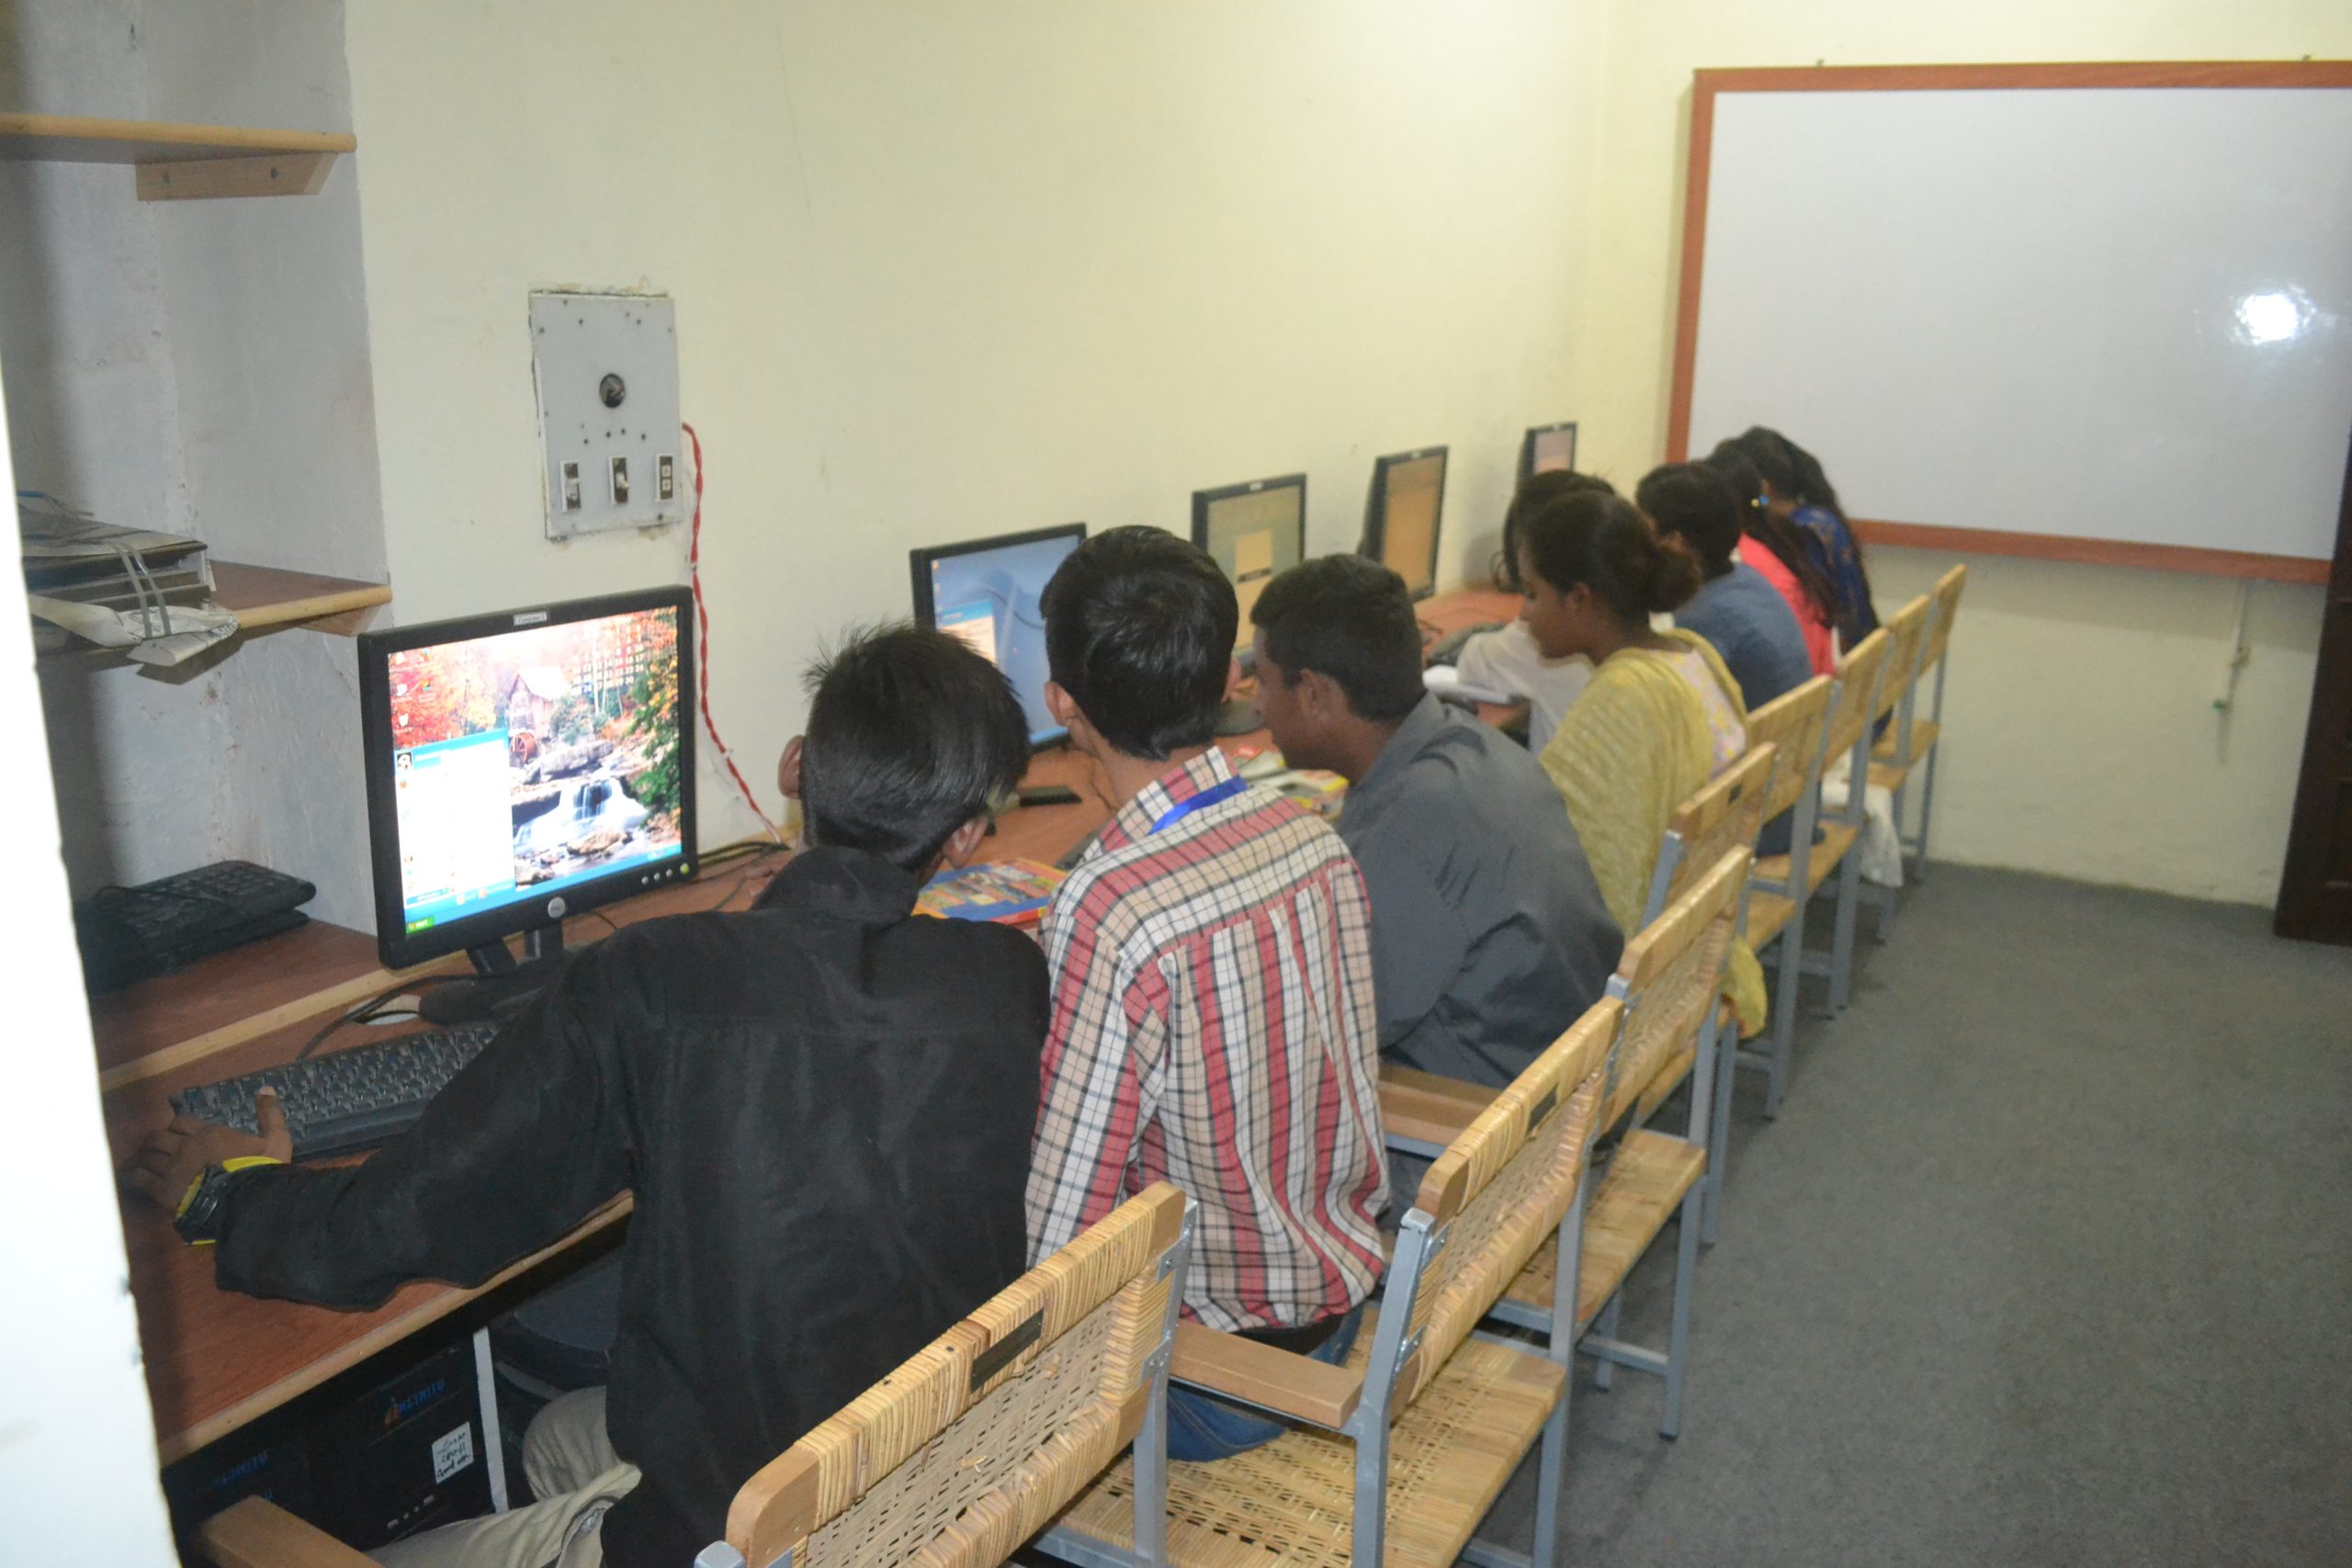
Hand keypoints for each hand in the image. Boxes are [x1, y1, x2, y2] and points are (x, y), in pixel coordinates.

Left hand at [128, 1089, 292, 1212]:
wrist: (247, 1200)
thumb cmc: (260, 1169)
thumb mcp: (276, 1139)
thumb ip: (270, 1114)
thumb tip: (265, 1088)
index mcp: (208, 1133)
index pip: (180, 1121)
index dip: (176, 1126)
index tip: (177, 1132)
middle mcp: (185, 1147)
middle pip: (157, 1137)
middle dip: (154, 1141)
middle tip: (155, 1148)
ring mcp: (172, 1169)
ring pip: (146, 1157)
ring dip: (143, 1158)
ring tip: (142, 1162)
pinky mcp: (163, 1191)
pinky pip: (141, 1179)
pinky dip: (134, 1177)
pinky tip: (131, 1179)